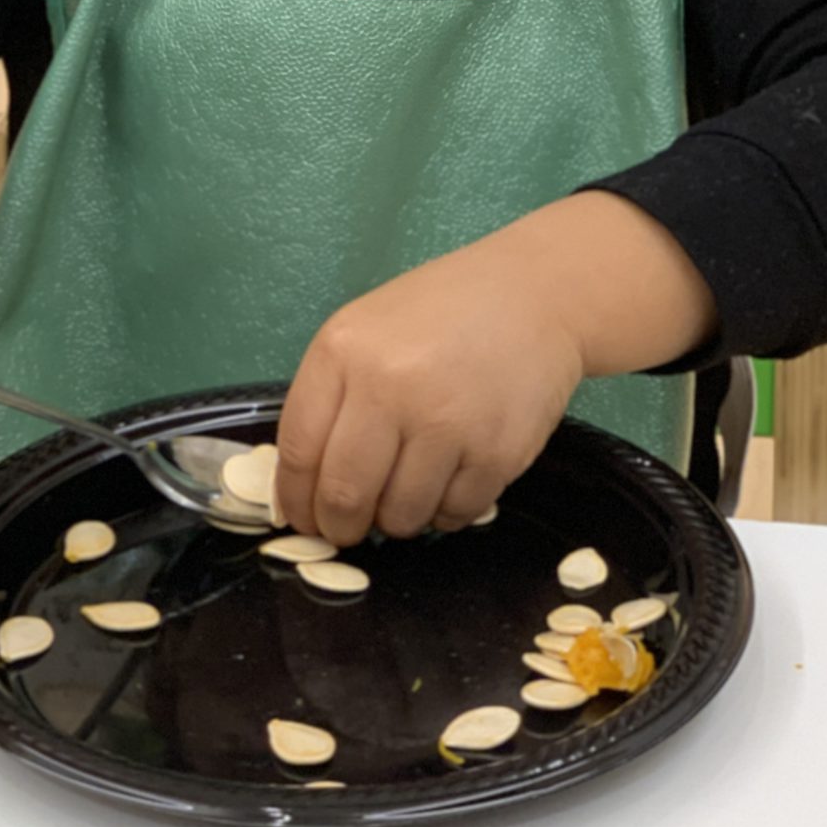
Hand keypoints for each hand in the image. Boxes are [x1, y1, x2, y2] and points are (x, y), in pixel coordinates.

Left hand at [274, 192, 716, 547]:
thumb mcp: (364, 332)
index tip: (303, 520)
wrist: (530, 296)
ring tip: (407, 492)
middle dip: (340, 527)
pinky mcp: (495, 455)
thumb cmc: (438, 315)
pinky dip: (445, 512)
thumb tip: (303, 487)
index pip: (299, 451)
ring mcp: (445, 424)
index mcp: (343, 352)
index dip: (296, 500)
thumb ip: (330, 398)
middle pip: (345, 495)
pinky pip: (453, 516)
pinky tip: (450, 478)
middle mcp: (389, 388)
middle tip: (348, 530)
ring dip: (397, 520)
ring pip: (400, 518)